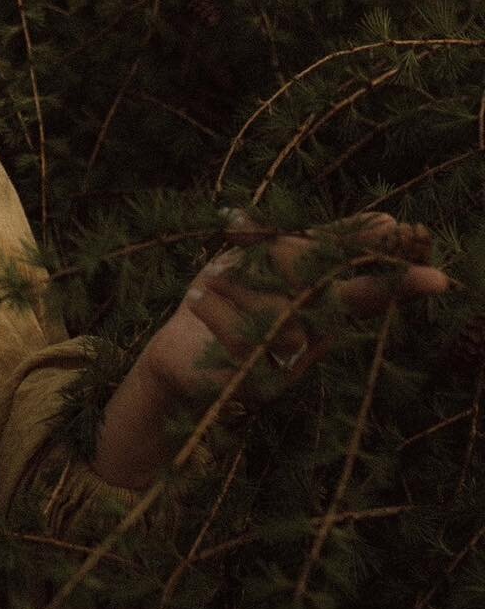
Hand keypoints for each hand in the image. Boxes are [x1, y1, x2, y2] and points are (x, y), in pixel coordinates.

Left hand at [142, 208, 449, 406]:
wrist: (173, 358)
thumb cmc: (226, 304)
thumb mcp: (266, 263)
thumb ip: (316, 243)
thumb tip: (386, 221)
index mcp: (323, 314)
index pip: (369, 296)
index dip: (400, 286)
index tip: (436, 277)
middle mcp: (314, 345)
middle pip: (334, 303)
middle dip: (331, 273)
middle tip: (314, 248)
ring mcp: (288, 371)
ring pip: (284, 320)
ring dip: (245, 287)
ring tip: (215, 273)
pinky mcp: (253, 387)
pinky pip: (244, 341)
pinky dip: (219, 312)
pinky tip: (200, 296)